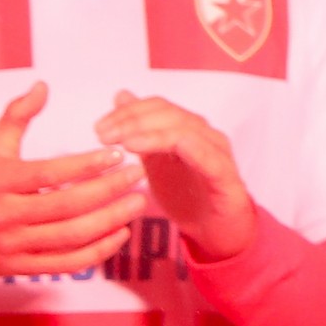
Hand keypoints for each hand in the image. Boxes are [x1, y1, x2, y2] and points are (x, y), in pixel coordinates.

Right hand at [0, 84, 146, 277]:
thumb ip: (16, 115)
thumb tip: (43, 86)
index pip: (49, 174)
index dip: (85, 165)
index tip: (117, 153)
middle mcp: (6, 216)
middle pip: (66, 206)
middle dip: (108, 191)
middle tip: (139, 175)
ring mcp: (14, 245)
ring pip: (70, 237)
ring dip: (110, 221)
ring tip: (138, 202)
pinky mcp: (22, 268)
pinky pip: (66, 264)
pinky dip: (97, 252)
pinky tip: (121, 233)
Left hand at [97, 91, 256, 261]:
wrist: (216, 230)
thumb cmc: (187, 195)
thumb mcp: (155, 160)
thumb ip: (140, 129)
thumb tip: (121, 95)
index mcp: (188, 129)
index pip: (158, 106)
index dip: (127, 112)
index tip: (99, 128)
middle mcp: (205, 135)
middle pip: (170, 114)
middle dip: (133, 121)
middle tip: (104, 136)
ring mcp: (218, 154)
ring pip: (186, 131)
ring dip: (153, 133)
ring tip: (126, 144)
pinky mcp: (226, 177)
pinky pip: (209, 158)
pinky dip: (188, 148)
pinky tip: (166, 148)